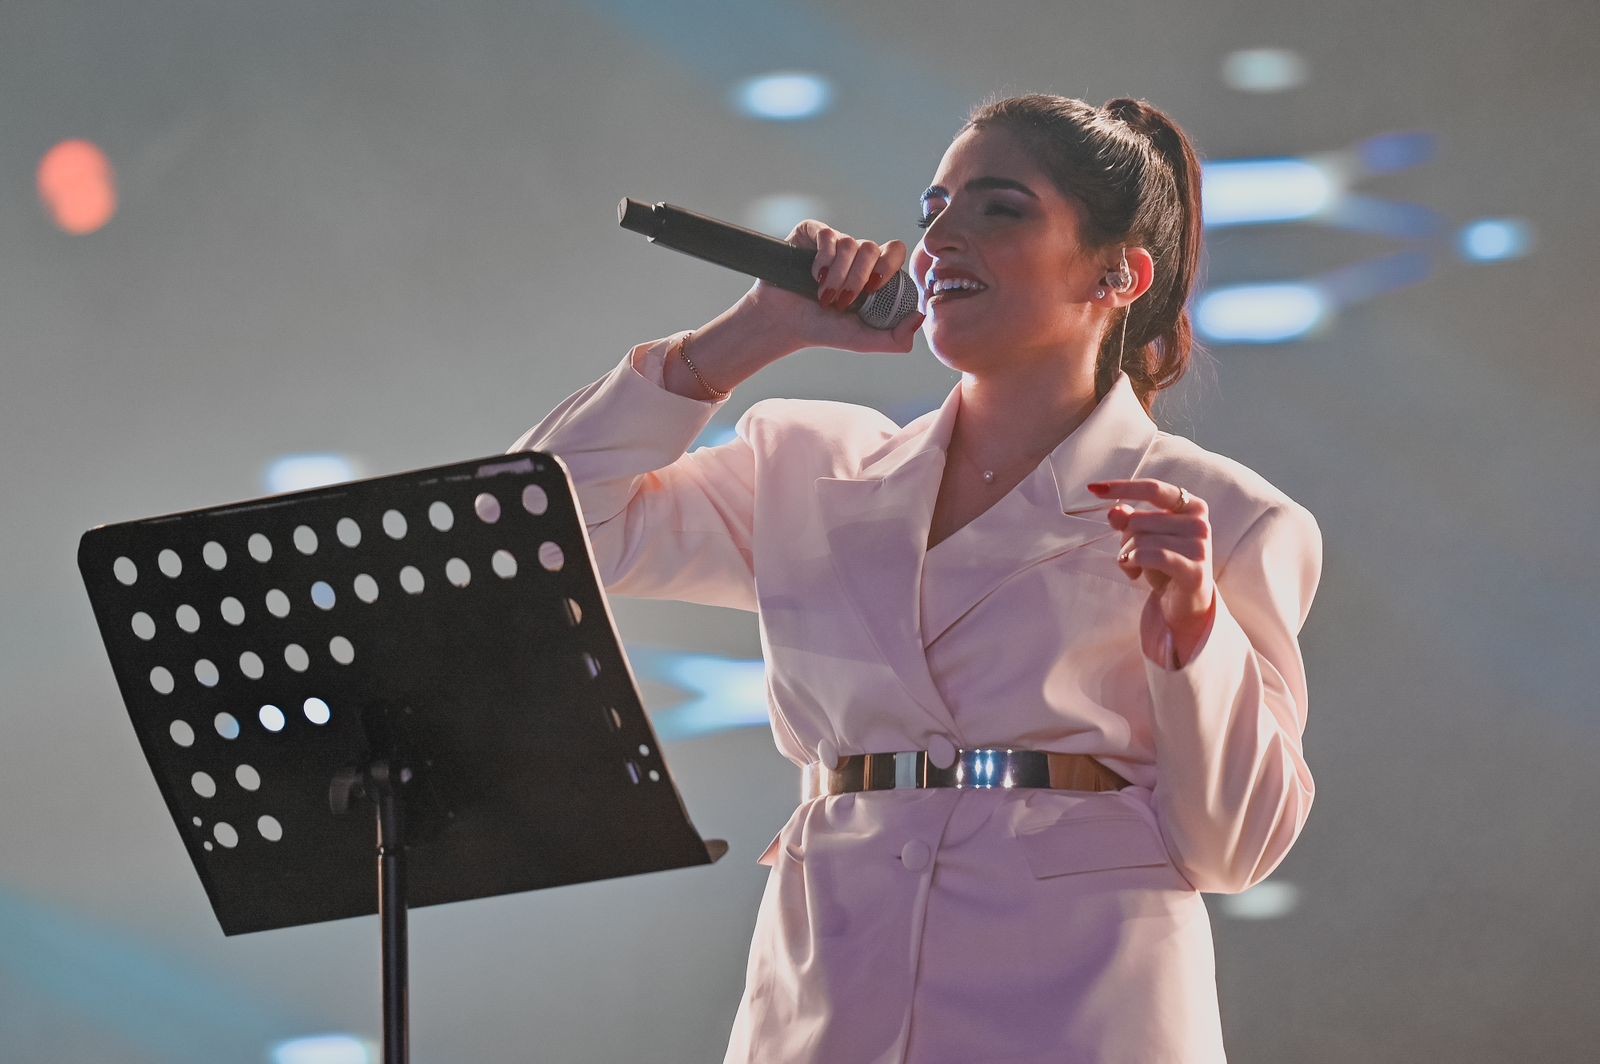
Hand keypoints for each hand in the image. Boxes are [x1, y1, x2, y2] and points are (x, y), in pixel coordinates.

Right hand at [740, 219, 923, 354]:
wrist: (783, 324)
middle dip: (858, 277)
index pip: (895, 252)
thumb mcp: (863, 340)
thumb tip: (921, 316)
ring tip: (823, 296)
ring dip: (837, 276)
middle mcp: (856, 255)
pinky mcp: (811, 234)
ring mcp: (834, 243)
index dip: (888, 266)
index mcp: (873, 273)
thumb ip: (896, 339)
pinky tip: (813, 276)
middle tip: (843, 301)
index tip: (873, 289)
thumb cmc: (822, 331)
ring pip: (849, 243)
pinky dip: (822, 259)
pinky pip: (827, 234)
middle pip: (872, 248)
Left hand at [1088, 479, 1215, 637]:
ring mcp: (1200, 547)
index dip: (1122, 487)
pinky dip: (1134, 562)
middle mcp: (1200, 523)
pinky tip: (1134, 574)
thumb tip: (1114, 511)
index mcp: (1191, 506)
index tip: (1093, 488)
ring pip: (1141, 539)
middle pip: (1139, 520)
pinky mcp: (1194, 571)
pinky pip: (1152, 556)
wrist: (1182, 604)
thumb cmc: (1162, 565)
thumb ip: (1128, 520)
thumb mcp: (1142, 538)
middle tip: (1130, 557)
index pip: (1153, 489)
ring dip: (1127, 556)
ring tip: (1135, 569)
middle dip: (1124, 539)